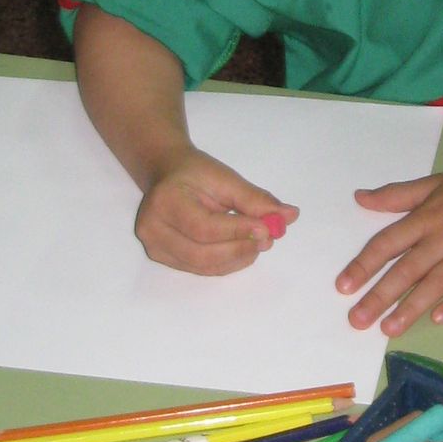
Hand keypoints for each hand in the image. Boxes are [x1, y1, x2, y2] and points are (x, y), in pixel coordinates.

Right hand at [135, 146, 297, 275]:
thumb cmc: (196, 173)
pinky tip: (243, 249)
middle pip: (202, 254)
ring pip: (204, 266)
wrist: (166, 173)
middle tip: (269, 239)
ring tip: (259, 241)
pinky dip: (228, 262)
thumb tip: (289, 215)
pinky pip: (201, 269)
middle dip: (240, 249)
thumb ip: (254, 199)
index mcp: (165, 202)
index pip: (204, 227)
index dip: (237, 231)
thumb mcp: (225, 177)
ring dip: (238, 258)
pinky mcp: (163, 258)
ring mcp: (155, 248)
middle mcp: (153, 230)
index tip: (267, 228)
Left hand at [335, 164, 442, 335]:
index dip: (364, 265)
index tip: (344, 287)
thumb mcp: (434, 184)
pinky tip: (439, 320)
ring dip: (411, 307)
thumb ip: (396, 195)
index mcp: (426, 217)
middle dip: (380, 296)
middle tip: (357, 320)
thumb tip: (359, 198)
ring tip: (389, 329)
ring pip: (435, 283)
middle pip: (406, 269)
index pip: (388, 243)